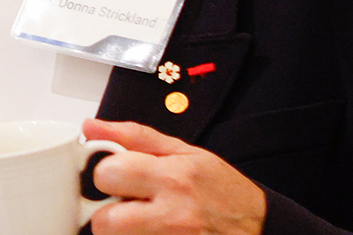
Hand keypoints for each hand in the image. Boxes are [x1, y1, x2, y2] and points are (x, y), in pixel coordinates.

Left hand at [82, 119, 265, 234]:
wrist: (260, 228)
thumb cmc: (222, 191)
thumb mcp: (184, 152)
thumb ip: (134, 138)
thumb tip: (92, 128)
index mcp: (173, 179)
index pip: (107, 175)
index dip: (107, 176)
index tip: (119, 178)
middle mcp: (174, 216)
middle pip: (104, 222)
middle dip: (109, 215)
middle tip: (128, 208)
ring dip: (125, 233)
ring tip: (147, 222)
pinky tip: (155, 233)